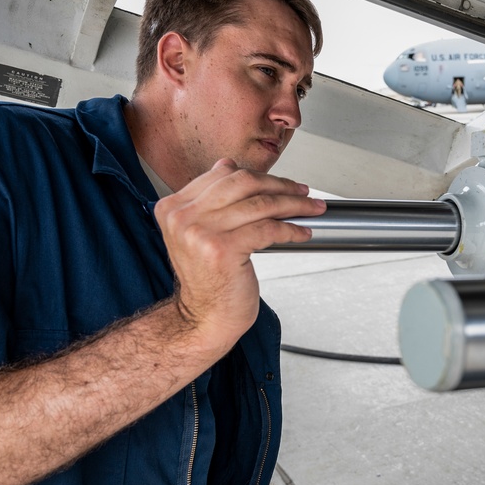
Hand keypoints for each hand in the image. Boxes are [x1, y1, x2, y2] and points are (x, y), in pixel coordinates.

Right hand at [154, 159, 325, 346]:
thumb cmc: (208, 278)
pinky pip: (268, 228)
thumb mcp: (198, 232)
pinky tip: (302, 232)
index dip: (259, 176)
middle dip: (281, 185)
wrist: (204, 318)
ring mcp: (200, 232)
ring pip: (260, 204)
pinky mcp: (222, 249)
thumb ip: (209, 199)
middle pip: (243, 183)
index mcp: (173, 207)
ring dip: (294, 205)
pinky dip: (292, 229)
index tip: (281, 184)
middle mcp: (182, 216)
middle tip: (303, 193)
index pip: (223, 174)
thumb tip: (230, 166)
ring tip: (311, 209)